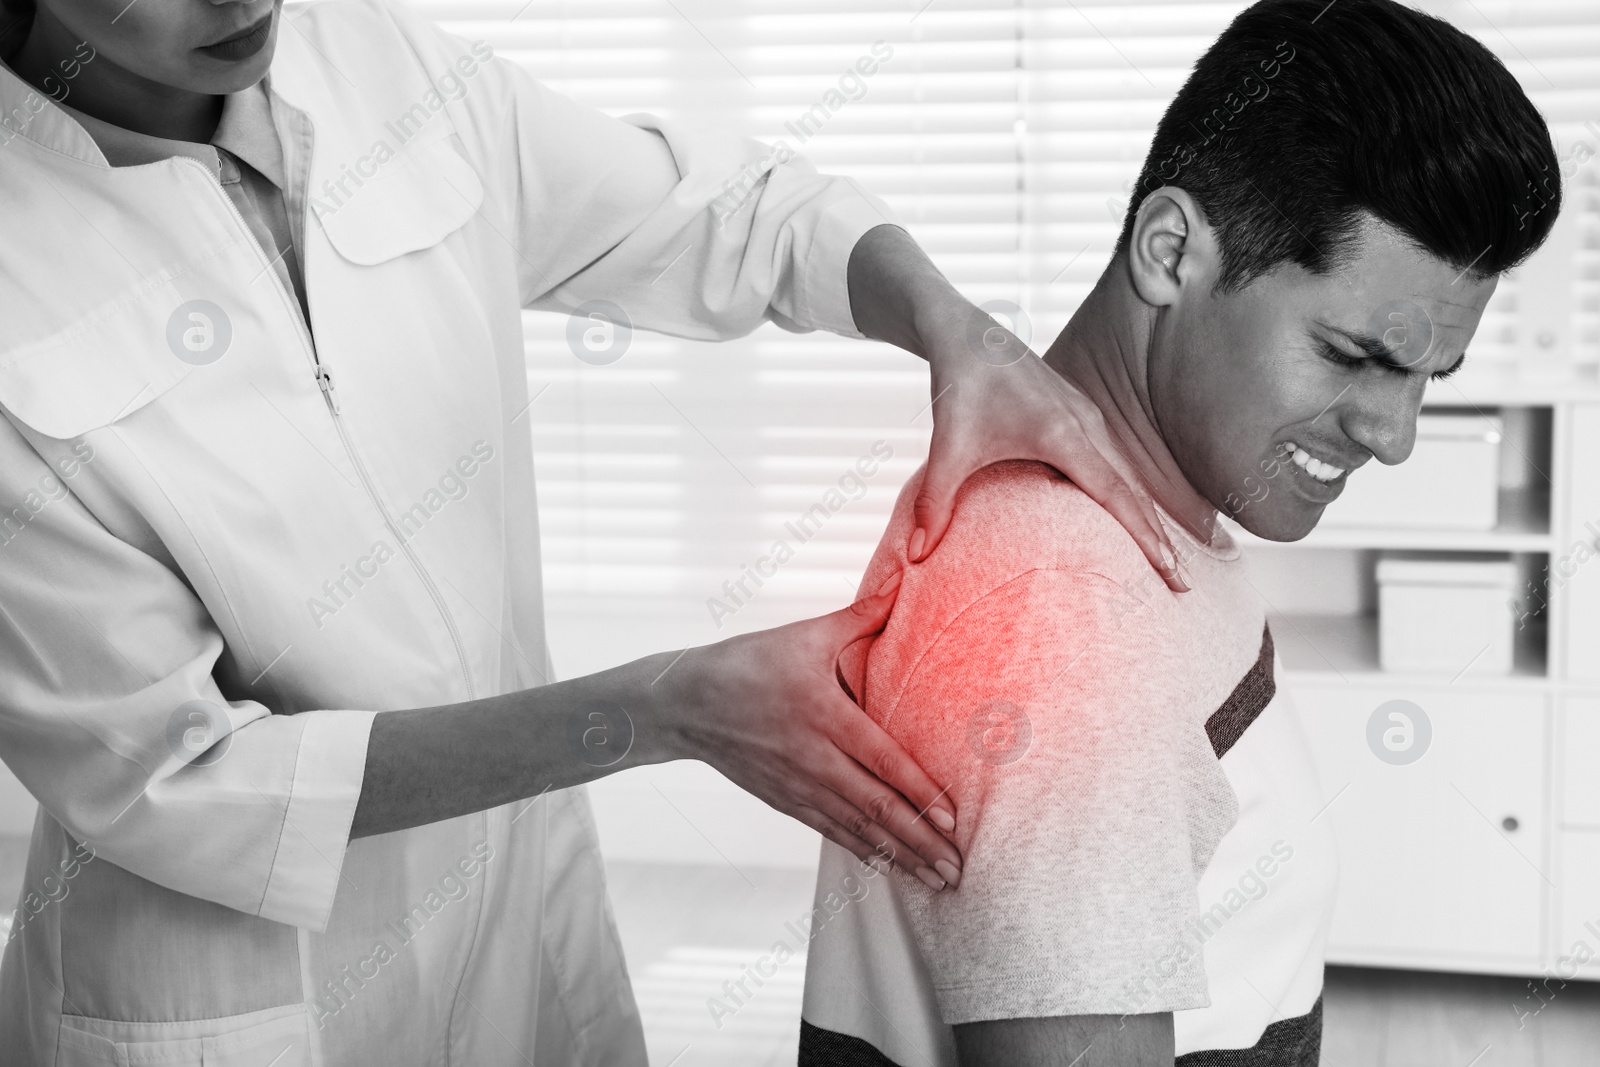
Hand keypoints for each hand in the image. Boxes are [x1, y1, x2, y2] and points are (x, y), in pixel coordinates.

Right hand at [649, 573, 963, 888]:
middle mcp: (813, 759)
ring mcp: (798, 786)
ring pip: (858, 830)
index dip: (918, 793)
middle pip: (875, 808)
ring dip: (901, 858)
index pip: (881, 761)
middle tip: (958, 870)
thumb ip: (861, 615)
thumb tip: (905, 581)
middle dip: (921, 842)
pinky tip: (891, 870)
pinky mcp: (786, 802)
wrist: (682, 704)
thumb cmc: (748, 662)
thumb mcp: (805, 634)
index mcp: (823, 715)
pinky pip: (833, 833)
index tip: (952, 820)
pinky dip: (866, 854)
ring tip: (938, 882)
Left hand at [846, 224, 1183, 589]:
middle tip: (1182, 586)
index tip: (1174, 575)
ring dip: (1146, 516)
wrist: (964, 334)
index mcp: (1065, 435)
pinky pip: (1112, 461)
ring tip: (1165, 560)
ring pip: (1126, 476)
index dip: (1148, 540)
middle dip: (1160, 540)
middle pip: (1134, 493)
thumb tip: (914, 556)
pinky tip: (1128, 516)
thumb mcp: (946, 447)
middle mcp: (1087, 425)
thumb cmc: (960, 386)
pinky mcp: (1078, 415)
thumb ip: (934, 503)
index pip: (1119, 498)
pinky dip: (1126, 493)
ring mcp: (1087, 417)